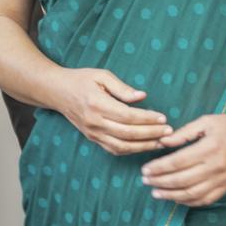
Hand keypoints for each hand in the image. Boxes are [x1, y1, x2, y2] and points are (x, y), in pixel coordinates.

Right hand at [55, 68, 170, 155]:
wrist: (56, 91)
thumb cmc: (81, 80)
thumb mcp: (102, 75)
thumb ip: (122, 88)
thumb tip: (142, 96)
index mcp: (98, 104)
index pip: (128, 116)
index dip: (147, 119)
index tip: (164, 118)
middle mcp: (94, 122)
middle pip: (127, 133)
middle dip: (150, 134)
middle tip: (169, 132)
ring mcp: (92, 133)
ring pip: (121, 146)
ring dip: (143, 146)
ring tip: (161, 143)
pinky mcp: (92, 138)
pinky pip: (113, 149)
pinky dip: (130, 150)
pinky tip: (144, 147)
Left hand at [141, 110, 225, 206]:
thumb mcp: (207, 121)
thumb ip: (184, 132)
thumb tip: (162, 142)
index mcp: (210, 147)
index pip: (178, 162)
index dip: (159, 168)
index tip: (145, 169)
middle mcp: (216, 166)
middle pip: (181, 180)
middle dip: (160, 182)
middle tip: (146, 181)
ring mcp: (222, 179)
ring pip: (191, 194)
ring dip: (170, 195)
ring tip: (156, 192)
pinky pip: (205, 200)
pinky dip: (188, 202)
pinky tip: (176, 198)